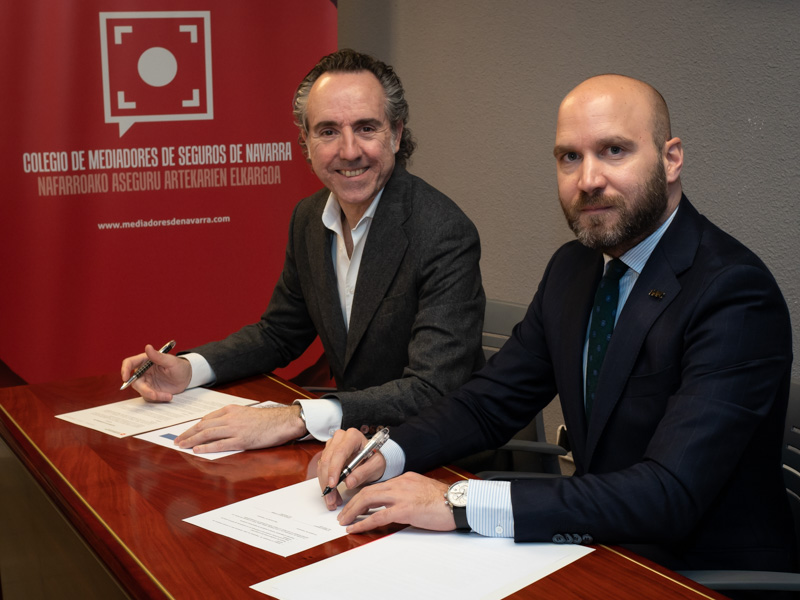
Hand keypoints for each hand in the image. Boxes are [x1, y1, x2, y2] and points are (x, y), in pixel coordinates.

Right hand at [120, 344, 191, 401]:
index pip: (129, 363)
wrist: (187, 378)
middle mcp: (143, 371)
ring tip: (168, 395)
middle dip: (144, 390)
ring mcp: (146, 382)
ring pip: (142, 391)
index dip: (125, 369)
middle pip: (135, 381)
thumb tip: (147, 347)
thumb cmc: (179, 366)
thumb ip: (158, 356)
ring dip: (154, 395)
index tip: (125, 378)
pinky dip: (158, 398)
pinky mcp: (151, 390)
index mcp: (145, 360)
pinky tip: (168, 396)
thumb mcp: (171, 361)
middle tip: (155, 395)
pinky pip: (149, 397)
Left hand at [174, 404, 305, 452]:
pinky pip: (219, 444)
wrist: (282, 421)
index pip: (206, 419)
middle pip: (203, 426)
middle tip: (177, 441)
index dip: (193, 427)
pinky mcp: (241, 440)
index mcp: (231, 410)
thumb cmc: (266, 419)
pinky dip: (206, 447)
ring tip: (182, 446)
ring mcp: (235, 429)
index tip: (185, 433)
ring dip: (192, 440)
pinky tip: (197, 450)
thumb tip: (217, 427)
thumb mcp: (245, 413)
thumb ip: (231, 418)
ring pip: (207, 434)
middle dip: (188, 434)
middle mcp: (230, 418)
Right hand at [318, 428, 386, 509]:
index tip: (333, 484)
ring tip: (333, 500)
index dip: (334, 469)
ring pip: (322, 466)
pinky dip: (325, 483)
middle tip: (332, 499)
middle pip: (328, 459)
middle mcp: (340, 438)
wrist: (372, 459)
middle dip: (327, 481)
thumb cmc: (374, 459)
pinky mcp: (327, 454)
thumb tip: (349, 483)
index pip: (340, 452)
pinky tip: (332, 495)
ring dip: (325, 485)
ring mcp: (332, 445)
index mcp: (353, 436)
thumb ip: (363, 473)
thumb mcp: (376, 466)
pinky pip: (322, 469)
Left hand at [336, 472, 453, 533]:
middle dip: (352, 504)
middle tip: (342, 515)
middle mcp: (400, 483)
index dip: (362, 496)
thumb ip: (407, 494)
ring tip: (344, 522)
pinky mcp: (405, 509)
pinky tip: (355, 528)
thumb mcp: (422, 491)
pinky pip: (378, 516)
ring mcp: (401, 495)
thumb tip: (395, 505)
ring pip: (368, 499)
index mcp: (404, 478)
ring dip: (352, 511)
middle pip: (367, 491)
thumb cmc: (445, 501)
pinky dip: (364, 522)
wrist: (459, 502)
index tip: (354, 504)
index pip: (377, 486)